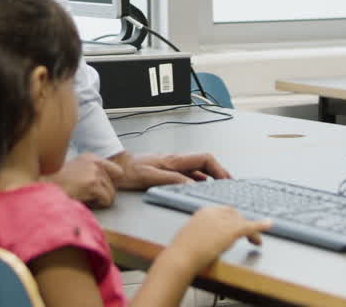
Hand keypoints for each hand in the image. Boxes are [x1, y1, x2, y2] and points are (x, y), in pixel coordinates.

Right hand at [45, 154, 124, 206]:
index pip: (117, 171)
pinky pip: (107, 200)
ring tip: (86, 199)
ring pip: (112, 194)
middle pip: (114, 185)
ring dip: (100, 200)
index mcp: (91, 158)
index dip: (112, 183)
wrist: (44, 187)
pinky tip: (86, 202)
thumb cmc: (57, 183)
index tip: (104, 189)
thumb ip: (92, 172)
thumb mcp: (76, 169)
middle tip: (88, 196)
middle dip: (104, 194)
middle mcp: (94, 163)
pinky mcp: (93, 185)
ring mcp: (94, 173)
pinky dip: (99, 205)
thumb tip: (109, 184)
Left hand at [110, 152, 231, 190]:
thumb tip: (193, 184)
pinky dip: (199, 180)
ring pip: (198, 168)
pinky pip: (189, 174)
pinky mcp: (168, 171)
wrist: (118, 168)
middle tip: (228, 185)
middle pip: (205, 163)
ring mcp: (173, 165)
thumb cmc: (131, 172)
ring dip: (211, 176)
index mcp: (175, 160)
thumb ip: (173, 179)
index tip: (226, 180)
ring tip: (219, 188)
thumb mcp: (152, 177)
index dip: (218, 168)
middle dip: (219, 172)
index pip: (205, 159)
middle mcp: (177, 161)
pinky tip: (201, 188)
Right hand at [166, 205, 271, 273]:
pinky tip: (269, 224)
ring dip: (251, 231)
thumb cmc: (182, 251)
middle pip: (236, 214)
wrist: (182, 257)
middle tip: (248, 236)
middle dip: (243, 223)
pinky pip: (250, 226)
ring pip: (243, 222)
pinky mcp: (231, 230)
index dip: (233, 220)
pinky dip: (261, 225)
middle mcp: (215, 212)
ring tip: (255, 242)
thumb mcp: (190, 235)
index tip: (235, 227)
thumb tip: (206, 237)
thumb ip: (201, 232)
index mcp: (204, 211)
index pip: (224, 211)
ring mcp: (224, 221)